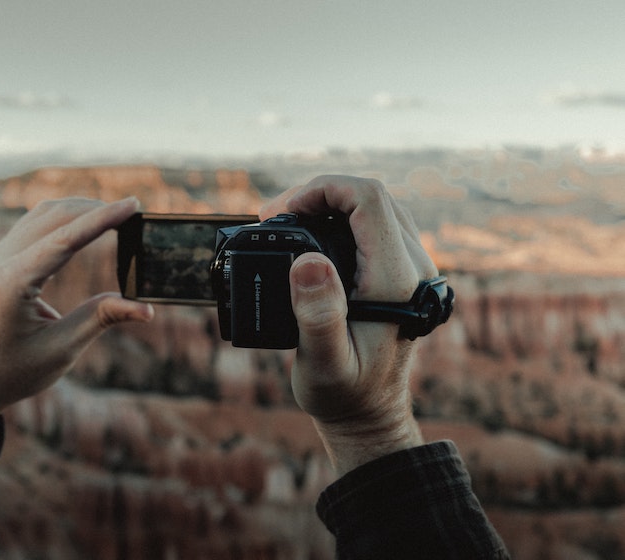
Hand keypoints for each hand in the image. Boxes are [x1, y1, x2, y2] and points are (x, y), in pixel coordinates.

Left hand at [0, 197, 153, 436]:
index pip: (65, 239)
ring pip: (45, 214)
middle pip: (56, 217)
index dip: (102, 219)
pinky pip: (36, 224)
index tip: (133, 205)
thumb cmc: (15, 370)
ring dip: (82, 209)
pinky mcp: (0, 257)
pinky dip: (67, 219)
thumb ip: (102, 319)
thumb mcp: (62, 349)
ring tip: (118, 215)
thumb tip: (146, 309)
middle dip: (97, 209)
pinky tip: (89, 223)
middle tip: (136, 212)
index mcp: (12, 284)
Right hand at [260, 176, 437, 474]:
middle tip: (272, 217)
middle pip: (370, 197)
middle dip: (318, 194)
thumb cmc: (344, 394)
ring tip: (286, 222)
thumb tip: (308, 259)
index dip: (322, 190)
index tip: (281, 212)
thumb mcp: (323, 363)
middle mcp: (413, 267)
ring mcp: (411, 268)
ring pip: (374, 207)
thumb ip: (318, 314)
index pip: (368, 200)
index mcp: (395, 280)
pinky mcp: (402, 273)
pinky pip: (374, 226)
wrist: (370, 414)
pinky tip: (310, 235)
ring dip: (329, 204)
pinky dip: (340, 219)